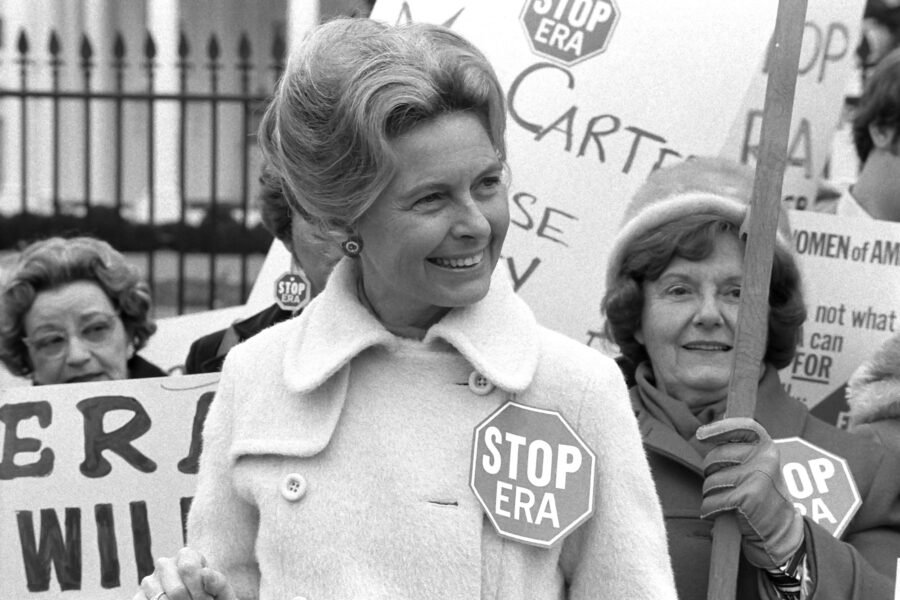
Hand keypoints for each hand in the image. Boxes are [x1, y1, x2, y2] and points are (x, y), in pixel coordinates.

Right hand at [133, 547, 236, 599]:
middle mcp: (164, 564)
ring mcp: (149, 581)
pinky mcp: (138, 597)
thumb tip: (206, 573)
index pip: (188, 568)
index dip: (200, 590)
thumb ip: (218, 582)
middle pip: (176, 590)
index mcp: (186, 555)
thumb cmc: (211, 597)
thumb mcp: (220, 590)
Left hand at [696, 417, 804, 569]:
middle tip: (724, 486)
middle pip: (715, 456)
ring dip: (711, 494)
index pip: (744, 426)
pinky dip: (711, 510)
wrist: (781, 534)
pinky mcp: (747, 497)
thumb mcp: (759, 467)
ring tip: (728, 502)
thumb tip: (705, 431)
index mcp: (767, 447)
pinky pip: (712, 500)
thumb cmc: (762, 498)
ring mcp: (757, 477)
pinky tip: (725, 514)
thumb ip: (739, 450)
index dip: (720, 427)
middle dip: (710, 472)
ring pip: (710, 480)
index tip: (701, 434)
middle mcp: (765, 458)